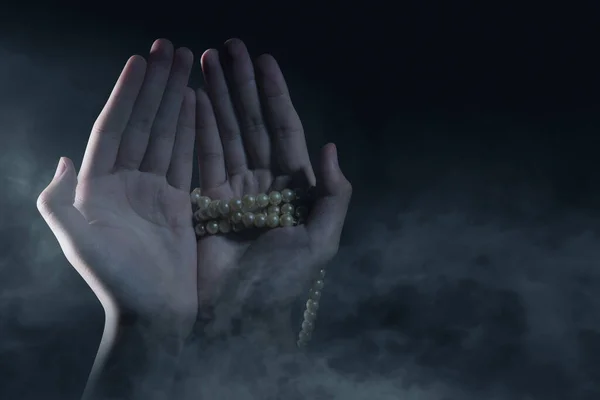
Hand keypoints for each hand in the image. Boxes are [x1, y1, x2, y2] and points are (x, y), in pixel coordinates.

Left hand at [37, 40, 197, 337]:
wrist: (154, 313)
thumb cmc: (117, 282)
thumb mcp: (79, 242)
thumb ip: (59, 201)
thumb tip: (63, 159)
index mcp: (97, 187)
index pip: (113, 129)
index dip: (126, 95)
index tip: (140, 61)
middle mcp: (124, 182)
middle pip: (141, 124)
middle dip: (155, 86)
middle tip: (171, 48)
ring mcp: (152, 190)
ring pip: (164, 135)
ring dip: (174, 100)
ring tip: (187, 66)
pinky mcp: (178, 201)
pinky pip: (184, 158)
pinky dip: (190, 130)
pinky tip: (195, 104)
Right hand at [194, 39, 351, 330]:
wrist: (237, 317)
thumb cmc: (281, 283)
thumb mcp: (320, 241)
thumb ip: (334, 196)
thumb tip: (331, 148)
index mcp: (294, 189)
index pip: (284, 130)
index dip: (274, 94)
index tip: (263, 59)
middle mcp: (264, 183)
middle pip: (252, 123)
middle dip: (240, 85)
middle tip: (226, 47)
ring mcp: (233, 190)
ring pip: (225, 133)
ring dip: (216, 97)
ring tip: (203, 61)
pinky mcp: (205, 201)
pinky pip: (201, 156)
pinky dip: (196, 127)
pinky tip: (191, 99)